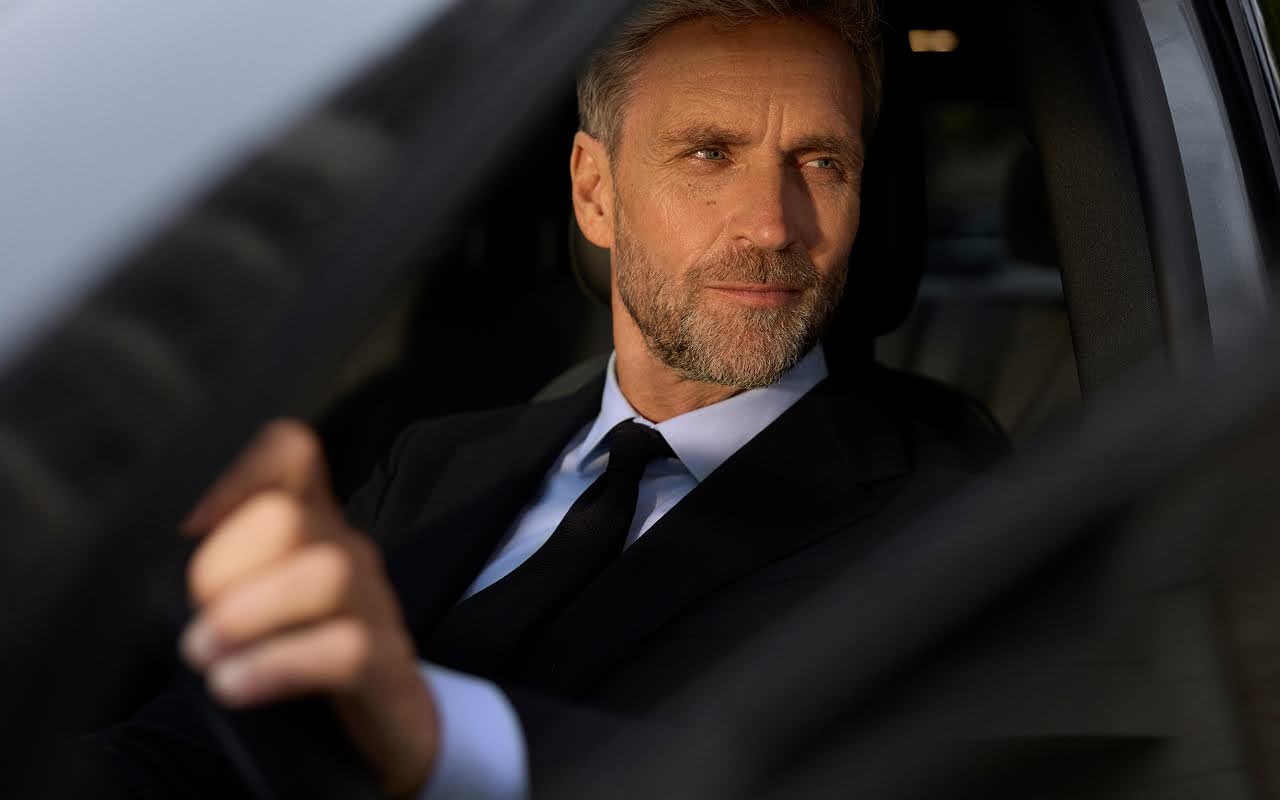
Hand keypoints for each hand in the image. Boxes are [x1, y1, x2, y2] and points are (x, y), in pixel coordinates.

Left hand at [179, 420, 437, 797]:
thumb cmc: (304, 656)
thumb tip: (149, 573)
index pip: (290, 453)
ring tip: (207, 654)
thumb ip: (218, 576)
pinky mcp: (388, 666)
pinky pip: (346, 649)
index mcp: (310, 526)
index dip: (237, 474)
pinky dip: (279, 665)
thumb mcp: (260, 602)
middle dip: (223, 567)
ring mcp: (374, 606)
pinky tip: (236, 684)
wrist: (388, 726)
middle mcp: (346, 552)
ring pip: (326, 573)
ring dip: (249, 614)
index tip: (188, 529)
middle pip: (290, 517)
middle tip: (196, 621)